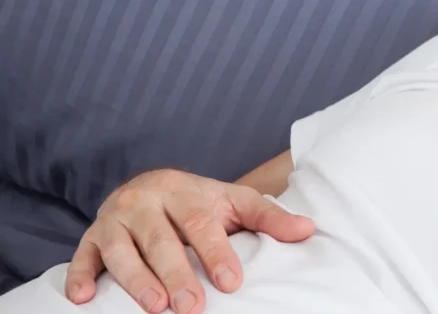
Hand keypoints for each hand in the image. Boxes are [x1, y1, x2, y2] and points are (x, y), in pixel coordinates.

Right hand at [64, 168, 315, 313]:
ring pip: (121, 251)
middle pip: (161, 241)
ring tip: (155, 308)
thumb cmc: (201, 203)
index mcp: (183, 191)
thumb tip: (309, 230)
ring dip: (135, 281)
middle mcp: (144, 201)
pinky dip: (78, 275)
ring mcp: (114, 219)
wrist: (153, 186)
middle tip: (193, 308)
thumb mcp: (235, 203)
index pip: (201, 224)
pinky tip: (82, 298)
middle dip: (177, 275)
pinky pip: (81, 257)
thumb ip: (269, 218)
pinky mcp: (91, 237)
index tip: (232, 283)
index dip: (216, 254)